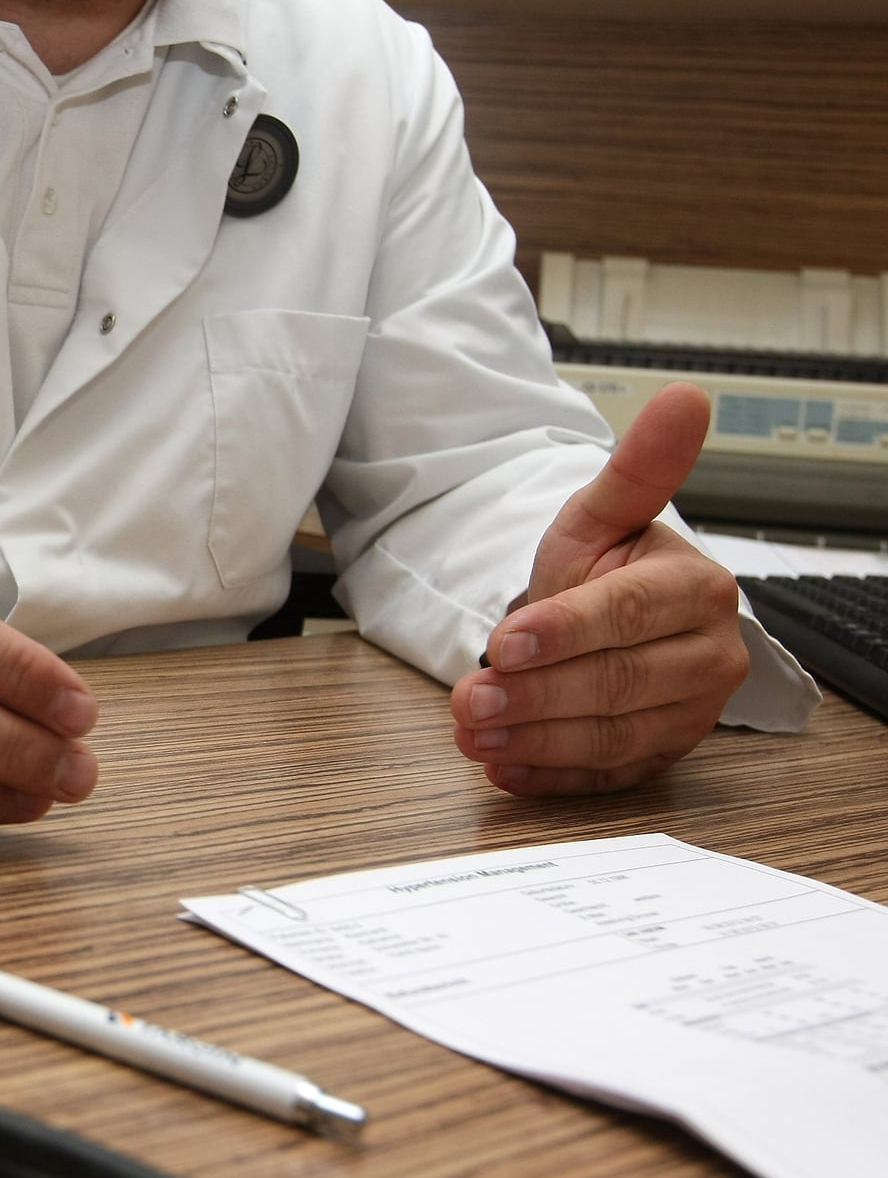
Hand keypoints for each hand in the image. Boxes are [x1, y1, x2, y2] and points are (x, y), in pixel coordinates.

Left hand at [450, 382, 748, 794]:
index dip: (564, 631)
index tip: (504, 643)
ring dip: (535, 741)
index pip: (626, 615)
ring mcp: (690, 713)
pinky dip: (551, 779)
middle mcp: (707, 656)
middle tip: (469, 701)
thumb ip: (637, 467)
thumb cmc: (607, 564)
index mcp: (696, 590)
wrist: (612, 616)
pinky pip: (608, 778)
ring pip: (612, 737)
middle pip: (617, 684)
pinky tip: (504, 770)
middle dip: (535, 696)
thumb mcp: (602, 513)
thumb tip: (685, 398)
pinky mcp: (661, 755)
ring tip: (473, 734)